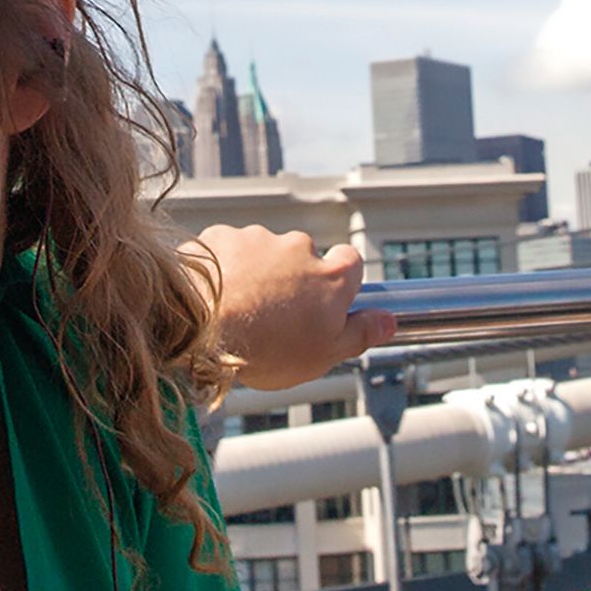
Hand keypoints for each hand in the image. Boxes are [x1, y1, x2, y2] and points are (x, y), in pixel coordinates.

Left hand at [193, 224, 392, 391]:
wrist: (202, 332)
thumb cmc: (266, 350)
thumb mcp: (324, 354)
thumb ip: (360, 333)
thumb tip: (389, 321)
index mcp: (330, 277)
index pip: (350, 262)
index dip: (339, 280)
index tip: (325, 300)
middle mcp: (298, 248)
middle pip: (302, 257)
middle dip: (290, 280)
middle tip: (272, 316)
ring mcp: (257, 238)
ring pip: (262, 253)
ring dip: (254, 274)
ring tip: (237, 312)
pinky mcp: (219, 237)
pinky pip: (226, 250)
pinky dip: (222, 269)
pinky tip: (213, 297)